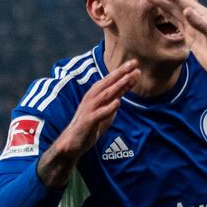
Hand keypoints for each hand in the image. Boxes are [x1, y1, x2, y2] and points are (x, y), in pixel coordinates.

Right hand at [38, 60, 138, 185]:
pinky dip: (109, 108)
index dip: (122, 72)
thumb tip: (126, 88)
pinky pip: (100, 114)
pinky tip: (118, 103)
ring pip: (105, 95)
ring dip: (118, 86)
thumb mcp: (105, 111)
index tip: (135, 63)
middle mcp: (91, 99)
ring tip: (130, 78)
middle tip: (134, 63)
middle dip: (121, 73)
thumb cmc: (89, 126)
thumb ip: (114, 100)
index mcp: (95, 96)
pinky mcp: (88, 122)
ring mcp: (89, 110)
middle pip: (108, 83)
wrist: (72, 144)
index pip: (110, 81)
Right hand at [143, 0, 206, 81]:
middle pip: (175, 3)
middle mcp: (197, 17)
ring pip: (173, 11)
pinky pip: (176, 22)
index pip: (180, 0)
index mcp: (202, 14)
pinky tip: (160, 12)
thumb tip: (186, 10)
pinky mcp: (190, 36)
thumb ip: (200, 24)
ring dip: (161, 3)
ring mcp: (193, 26)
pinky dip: (166, 16)